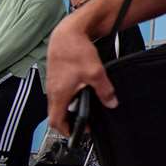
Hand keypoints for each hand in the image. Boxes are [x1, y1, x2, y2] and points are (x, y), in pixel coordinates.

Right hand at [46, 20, 116, 135]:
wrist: (67, 33)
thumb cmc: (76, 51)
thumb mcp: (96, 73)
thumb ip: (105, 91)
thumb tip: (112, 104)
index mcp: (58, 94)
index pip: (55, 121)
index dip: (66, 131)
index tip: (77, 133)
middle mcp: (52, 91)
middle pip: (56, 114)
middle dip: (70, 121)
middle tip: (85, 122)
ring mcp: (53, 83)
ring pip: (59, 103)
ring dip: (70, 108)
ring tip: (87, 108)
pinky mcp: (57, 76)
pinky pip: (61, 92)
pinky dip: (70, 97)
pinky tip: (83, 92)